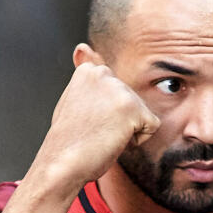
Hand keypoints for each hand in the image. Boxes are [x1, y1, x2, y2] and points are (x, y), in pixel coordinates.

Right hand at [28, 62, 160, 195]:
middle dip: (118, 122)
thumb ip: (87, 79)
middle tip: (93, 132)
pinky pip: (151, 127)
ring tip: (101, 136)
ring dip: (126, 131)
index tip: (85, 123)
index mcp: (89, 71)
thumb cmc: (67, 142)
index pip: (117, 94)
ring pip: (141, 114)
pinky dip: (136, 141)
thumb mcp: (74, 101)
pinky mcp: (132, 108)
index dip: (105, 115)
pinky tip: (112, 141)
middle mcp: (103, 74)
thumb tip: (82, 47)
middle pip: (132, 101)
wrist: (60, 165)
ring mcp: (118, 89)